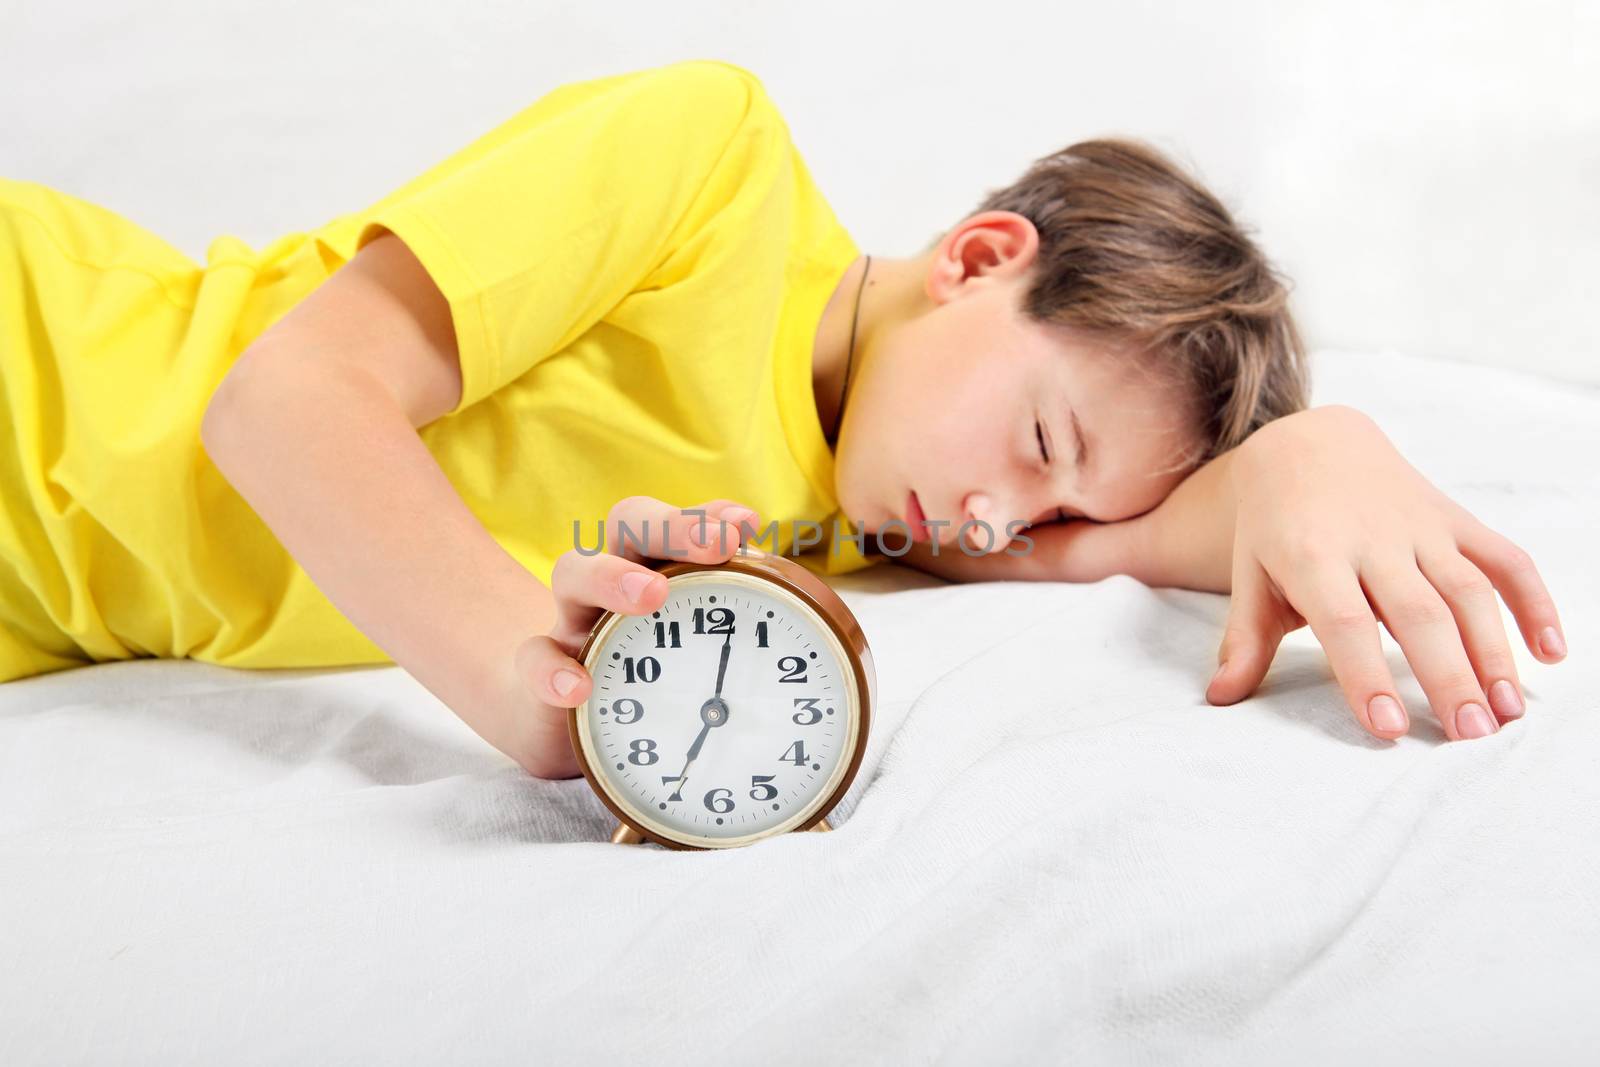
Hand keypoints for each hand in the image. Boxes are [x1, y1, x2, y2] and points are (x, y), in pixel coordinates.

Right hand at [508, 495, 762, 777]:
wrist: (565, 727)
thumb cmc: (645, 675)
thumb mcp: (695, 650)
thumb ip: (737, 627)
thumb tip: (810, 622)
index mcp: (653, 570)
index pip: (675, 523)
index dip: (707, 515)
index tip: (747, 522)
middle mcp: (610, 583)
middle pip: (627, 527)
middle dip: (672, 527)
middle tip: (717, 545)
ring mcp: (572, 623)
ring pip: (573, 574)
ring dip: (613, 578)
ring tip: (650, 595)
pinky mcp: (542, 673)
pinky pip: (536, 660)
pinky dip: (554, 670)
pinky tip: (578, 686)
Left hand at [1208, 405, 1567, 741]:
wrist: (1308, 444)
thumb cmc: (1274, 526)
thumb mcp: (1249, 575)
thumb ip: (1243, 640)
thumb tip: (1219, 698)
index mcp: (1312, 554)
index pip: (1343, 621)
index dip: (1366, 673)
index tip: (1388, 728)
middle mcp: (1371, 539)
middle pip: (1417, 612)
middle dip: (1446, 675)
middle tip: (1468, 735)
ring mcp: (1420, 527)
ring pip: (1467, 590)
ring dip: (1494, 651)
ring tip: (1506, 712)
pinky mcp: (1455, 519)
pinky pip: (1503, 559)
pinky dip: (1533, 601)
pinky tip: (1550, 653)